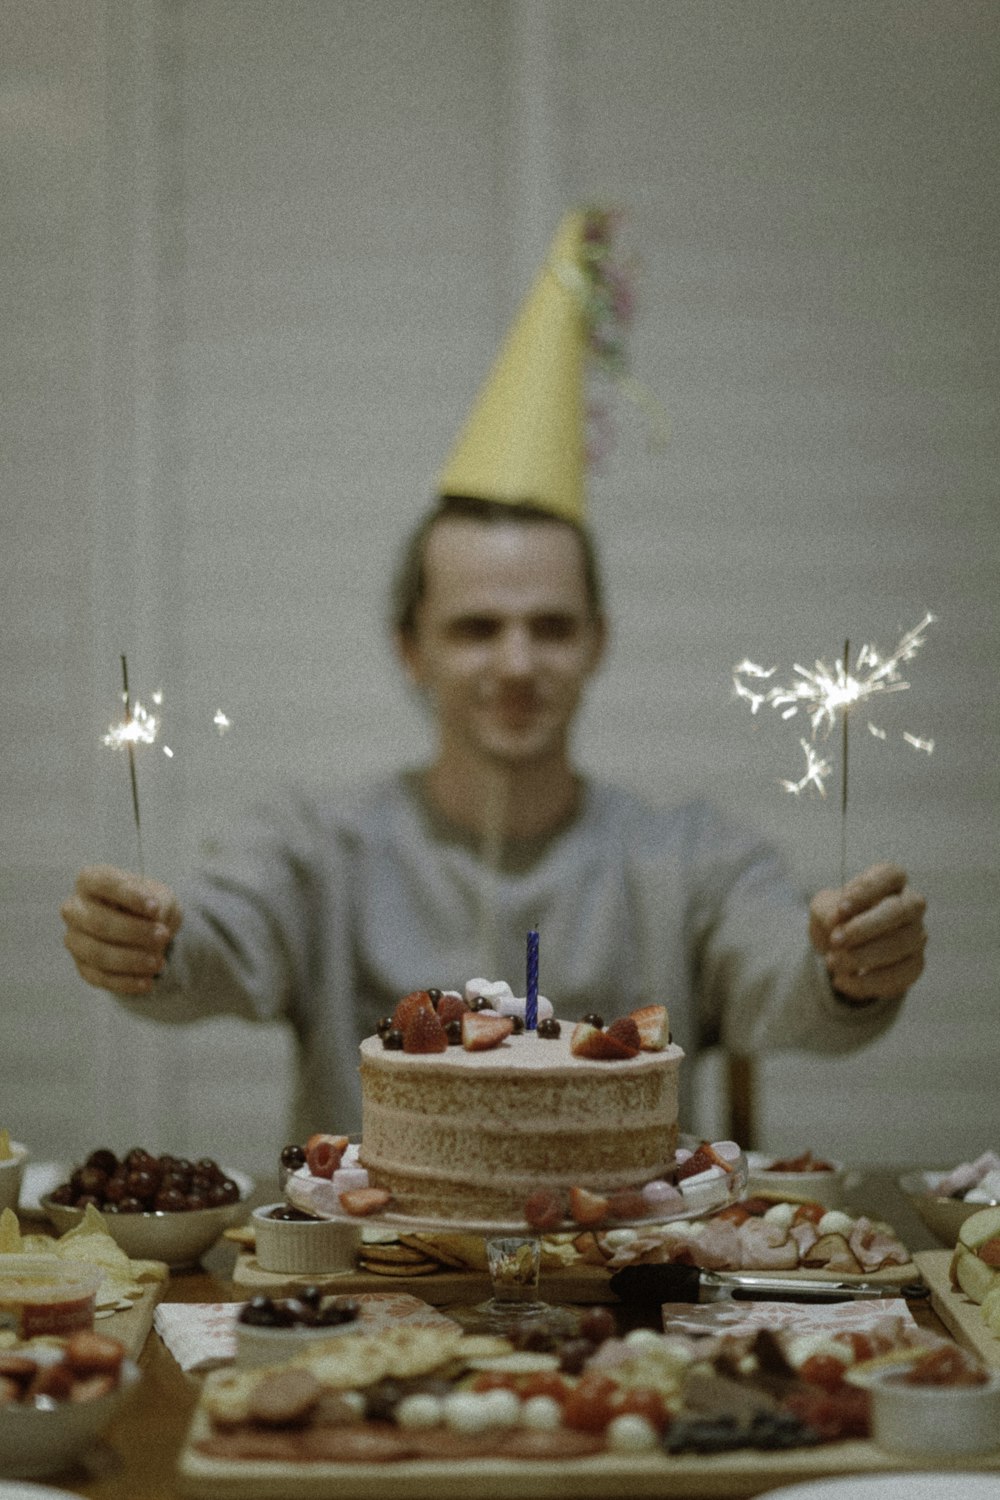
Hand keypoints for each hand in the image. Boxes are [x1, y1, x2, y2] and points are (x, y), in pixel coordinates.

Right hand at [61, 864, 181, 996]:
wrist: (148, 928)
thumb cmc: (149, 905)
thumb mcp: (161, 896)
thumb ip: (157, 903)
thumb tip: (153, 919)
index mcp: (90, 880)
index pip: (102, 883)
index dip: (128, 896)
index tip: (155, 908)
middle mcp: (75, 908)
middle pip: (97, 922)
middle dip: (133, 931)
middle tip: (163, 936)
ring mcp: (75, 939)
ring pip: (96, 953)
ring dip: (130, 960)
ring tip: (158, 962)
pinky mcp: (82, 966)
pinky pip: (99, 977)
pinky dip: (125, 982)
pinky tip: (147, 982)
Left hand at [809, 861, 926, 1003]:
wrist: (840, 948)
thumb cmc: (836, 917)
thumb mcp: (823, 908)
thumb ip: (829, 910)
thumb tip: (838, 921)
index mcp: (891, 881)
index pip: (891, 875)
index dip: (868, 890)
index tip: (841, 908)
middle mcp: (910, 905)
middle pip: (899, 910)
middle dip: (865, 927)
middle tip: (836, 940)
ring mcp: (917, 935)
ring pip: (901, 945)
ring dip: (863, 956)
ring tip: (832, 962)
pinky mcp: (914, 965)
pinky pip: (899, 975)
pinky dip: (867, 982)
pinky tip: (841, 980)